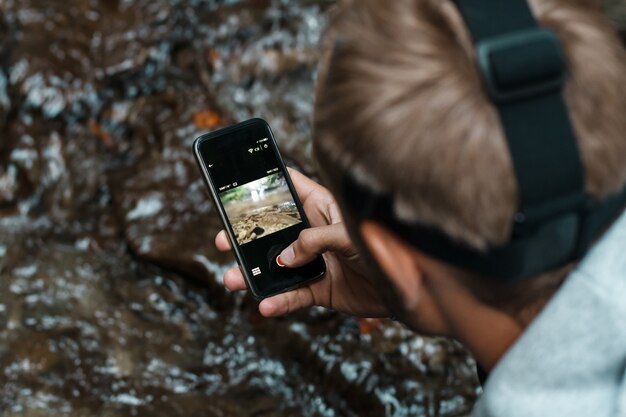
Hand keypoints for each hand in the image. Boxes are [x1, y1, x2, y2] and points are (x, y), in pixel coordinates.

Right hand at [215, 167, 389, 317]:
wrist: (407, 287)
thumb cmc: (385, 246)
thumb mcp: (348, 234)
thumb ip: (314, 240)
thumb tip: (284, 259)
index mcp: (322, 208)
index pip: (290, 188)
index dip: (267, 183)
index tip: (240, 184)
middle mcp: (314, 233)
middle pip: (273, 231)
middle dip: (246, 236)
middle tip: (224, 240)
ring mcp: (315, 262)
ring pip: (276, 266)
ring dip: (253, 273)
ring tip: (232, 279)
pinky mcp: (320, 288)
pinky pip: (294, 295)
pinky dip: (279, 301)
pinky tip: (265, 304)